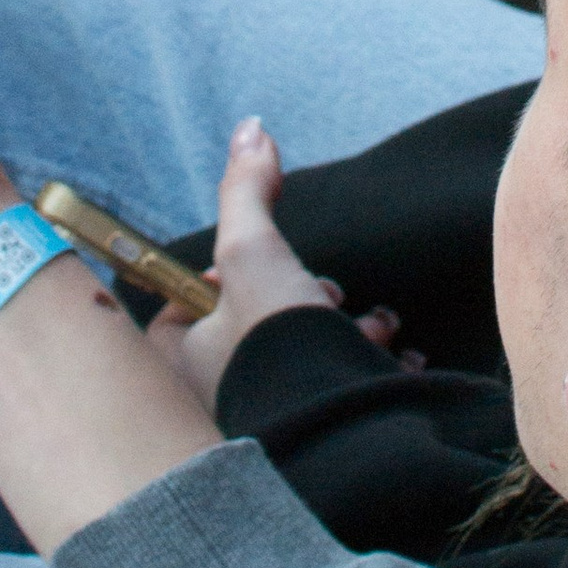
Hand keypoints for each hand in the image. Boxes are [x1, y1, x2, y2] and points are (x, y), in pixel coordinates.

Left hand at [149, 122, 379, 412]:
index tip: (264, 268)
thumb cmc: (279, 349)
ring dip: (345, 328)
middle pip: (257, 321)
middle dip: (305, 300)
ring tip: (369, 331)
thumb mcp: (254, 253)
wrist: (341, 440)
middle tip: (323, 299)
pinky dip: (365, 365)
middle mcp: (212, 397)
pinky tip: (388, 359)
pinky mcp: (311, 438)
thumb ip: (247, 192)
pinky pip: (335, 387)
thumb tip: (252, 128)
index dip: (230, 278)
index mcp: (179, 363)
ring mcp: (264, 421)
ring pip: (303, 350)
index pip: (189, 302)